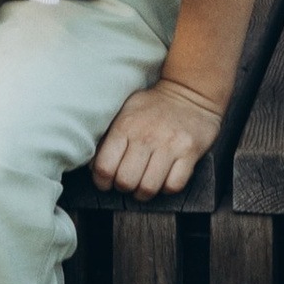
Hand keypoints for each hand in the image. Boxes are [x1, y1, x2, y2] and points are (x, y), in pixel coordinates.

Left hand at [89, 74, 226, 198]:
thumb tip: (93, 167)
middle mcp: (146, 136)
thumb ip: (107, 137)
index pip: (104, 167)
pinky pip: (174, 185)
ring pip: (149, 187)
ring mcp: (170, 145)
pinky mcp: (190, 152)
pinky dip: (166, 188)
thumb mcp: (125, 112)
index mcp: (125, 126)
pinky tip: (164, 180)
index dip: (102, 181)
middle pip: (126, 181)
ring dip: (144, 192)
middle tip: (128, 182)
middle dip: (123, 187)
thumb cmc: (153, 106)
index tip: (106, 182)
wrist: (190, 91)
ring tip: (144, 185)